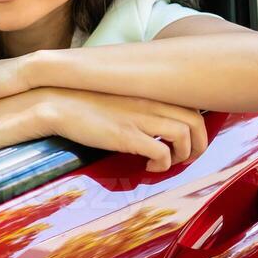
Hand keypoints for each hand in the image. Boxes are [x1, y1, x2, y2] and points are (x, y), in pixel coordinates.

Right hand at [0, 87, 208, 171]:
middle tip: (185, 158)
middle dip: (198, 146)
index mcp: (150, 91)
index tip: (188, 142)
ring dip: (182, 156)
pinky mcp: (128, 136)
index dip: (198, 128)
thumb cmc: (86, 101)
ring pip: (184, 137)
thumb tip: (153, 118)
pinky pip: (162, 153)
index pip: (192, 105)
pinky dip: (162, 164)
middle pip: (196, 122)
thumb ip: (140, 103)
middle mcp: (151, 101)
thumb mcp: (120, 96)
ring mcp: (141, 118)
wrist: (58, 102)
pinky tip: (147, 166)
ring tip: (166, 163)